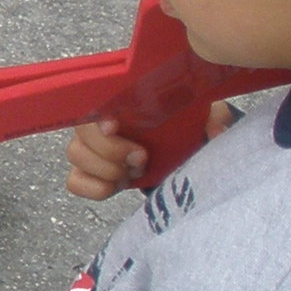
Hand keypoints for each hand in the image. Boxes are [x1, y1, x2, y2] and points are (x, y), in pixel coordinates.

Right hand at [66, 99, 238, 197]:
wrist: (188, 150)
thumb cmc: (191, 128)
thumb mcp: (206, 118)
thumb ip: (215, 118)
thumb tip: (215, 130)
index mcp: (124, 103)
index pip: (93, 102)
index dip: (97, 117)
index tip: (114, 127)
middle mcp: (103, 123)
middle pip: (80, 134)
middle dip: (110, 151)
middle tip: (142, 159)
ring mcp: (96, 150)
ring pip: (75, 155)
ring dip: (106, 169)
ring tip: (136, 172)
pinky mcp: (95, 174)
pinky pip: (75, 181)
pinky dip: (93, 187)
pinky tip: (118, 186)